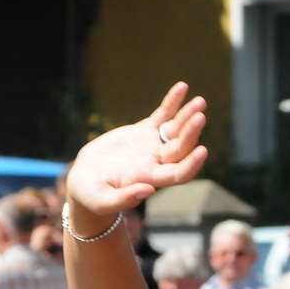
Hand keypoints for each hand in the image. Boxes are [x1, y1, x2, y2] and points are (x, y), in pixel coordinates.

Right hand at [63, 82, 208, 227]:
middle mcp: (157, 162)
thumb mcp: (102, 201)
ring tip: (200, 101)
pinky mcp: (143, 132)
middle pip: (181, 148)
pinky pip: (161, 116)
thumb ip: (123, 199)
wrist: (86, 181)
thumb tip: (148, 190)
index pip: (179, 174)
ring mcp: (152, 146)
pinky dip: (172, 103)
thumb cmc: (92, 196)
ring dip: (187, 116)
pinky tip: (182, 87)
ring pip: (175, 130)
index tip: (203, 150)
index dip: (192, 164)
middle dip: (191, 133)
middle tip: (200, 116)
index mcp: (150, 178)